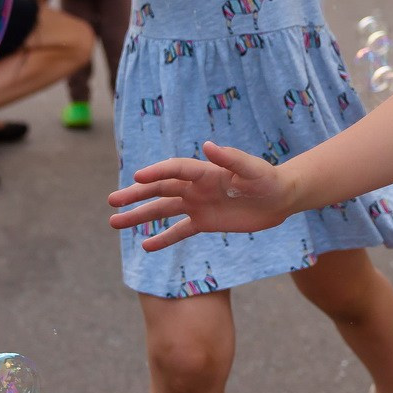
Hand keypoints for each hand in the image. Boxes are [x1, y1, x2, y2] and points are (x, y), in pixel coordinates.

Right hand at [108, 142, 294, 248]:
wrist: (280, 199)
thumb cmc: (268, 180)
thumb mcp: (253, 169)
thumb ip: (231, 158)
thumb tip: (208, 145)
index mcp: (205, 171)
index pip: (175, 170)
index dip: (157, 172)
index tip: (137, 177)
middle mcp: (196, 187)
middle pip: (160, 189)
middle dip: (136, 195)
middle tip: (112, 201)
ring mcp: (198, 204)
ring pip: (163, 210)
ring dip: (140, 216)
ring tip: (115, 222)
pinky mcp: (204, 222)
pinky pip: (179, 231)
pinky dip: (163, 238)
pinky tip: (145, 247)